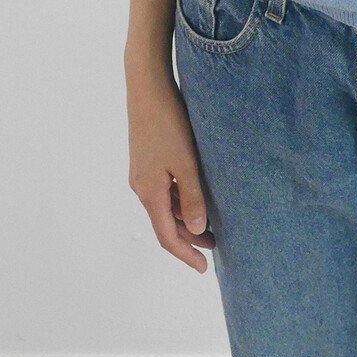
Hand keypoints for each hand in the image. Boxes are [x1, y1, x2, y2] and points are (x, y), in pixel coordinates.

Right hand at [126, 65, 216, 272]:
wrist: (147, 88)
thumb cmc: (167, 122)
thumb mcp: (186, 162)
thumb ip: (192, 197)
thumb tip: (197, 229)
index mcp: (149, 192)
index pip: (167, 236)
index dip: (185, 255)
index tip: (203, 268)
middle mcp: (141, 187)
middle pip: (165, 223)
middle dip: (188, 239)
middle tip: (214, 247)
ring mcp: (143, 173)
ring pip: (165, 206)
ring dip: (186, 219)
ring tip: (211, 224)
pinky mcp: (147, 160)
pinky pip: (164, 190)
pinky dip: (180, 200)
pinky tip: (197, 195)